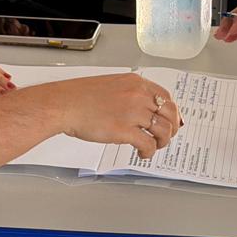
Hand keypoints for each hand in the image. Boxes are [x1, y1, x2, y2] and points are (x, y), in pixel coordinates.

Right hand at [56, 73, 180, 159]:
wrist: (64, 104)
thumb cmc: (81, 96)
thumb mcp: (112, 85)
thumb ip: (130, 94)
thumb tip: (143, 109)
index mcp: (135, 83)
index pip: (166, 97)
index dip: (172, 112)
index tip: (172, 121)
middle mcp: (138, 95)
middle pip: (169, 114)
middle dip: (172, 128)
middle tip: (166, 137)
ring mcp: (132, 112)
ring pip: (163, 130)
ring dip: (162, 142)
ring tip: (154, 147)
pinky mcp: (124, 130)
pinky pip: (148, 143)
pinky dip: (149, 152)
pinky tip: (142, 153)